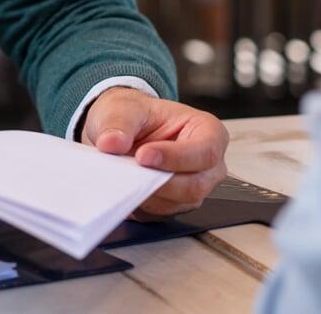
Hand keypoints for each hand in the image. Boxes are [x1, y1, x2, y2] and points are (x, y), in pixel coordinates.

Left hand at [81, 87, 228, 216]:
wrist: (124, 129)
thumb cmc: (137, 114)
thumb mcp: (125, 107)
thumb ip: (120, 123)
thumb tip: (111, 143)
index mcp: (208, 132)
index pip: (205, 152)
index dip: (176, 158)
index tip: (143, 156)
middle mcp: (207, 165)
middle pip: (194, 186)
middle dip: (159, 182)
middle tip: (128, 172)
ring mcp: (192, 188)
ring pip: (174, 204)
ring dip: (145, 194)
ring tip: (122, 176)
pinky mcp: (172, 206)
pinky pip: (157, 214)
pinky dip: (137, 203)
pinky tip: (123, 187)